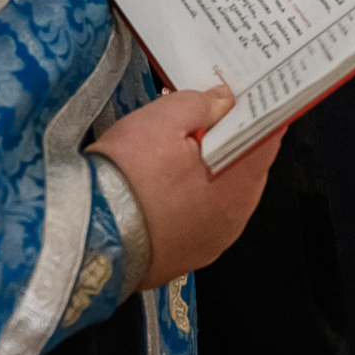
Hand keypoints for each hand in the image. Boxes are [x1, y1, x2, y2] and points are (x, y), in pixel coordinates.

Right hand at [90, 84, 282, 288]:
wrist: (85, 236)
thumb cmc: (127, 176)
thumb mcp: (163, 119)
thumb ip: (202, 105)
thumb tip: (223, 101)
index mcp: (240, 182)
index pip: (269, 137)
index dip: (259, 111)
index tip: (249, 95)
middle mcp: (234, 218)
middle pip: (245, 166)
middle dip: (229, 141)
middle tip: (203, 118)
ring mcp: (211, 243)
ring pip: (221, 194)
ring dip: (208, 173)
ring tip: (176, 153)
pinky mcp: (185, 258)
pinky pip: (198, 219)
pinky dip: (189, 201)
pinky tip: (163, 187)